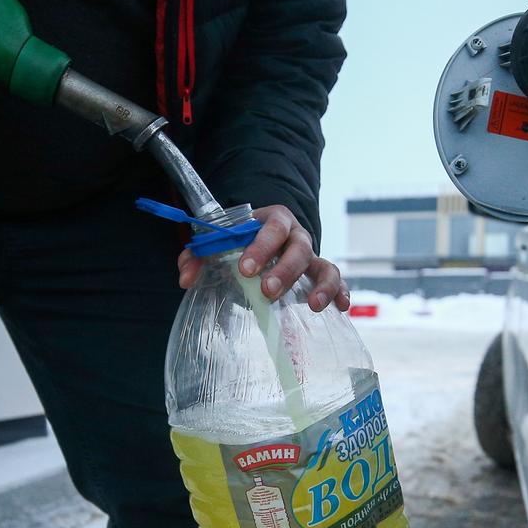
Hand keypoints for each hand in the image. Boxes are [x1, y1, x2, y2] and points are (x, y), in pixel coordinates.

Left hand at [177, 205, 350, 312]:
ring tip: (312, 305)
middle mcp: (295, 236)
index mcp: (271, 220)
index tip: (245, 269)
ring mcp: (310, 256)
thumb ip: (196, 257)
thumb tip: (186, 278)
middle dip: (284, 270)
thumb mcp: (215, 246)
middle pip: (299, 247)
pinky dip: (341, 292)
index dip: (261, 246)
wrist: (257, 244)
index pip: (272, 226)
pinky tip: (341, 307)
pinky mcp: (318, 274)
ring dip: (321, 284)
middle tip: (267, 291)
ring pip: (323, 264)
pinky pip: (336, 280)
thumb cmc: (238, 244)